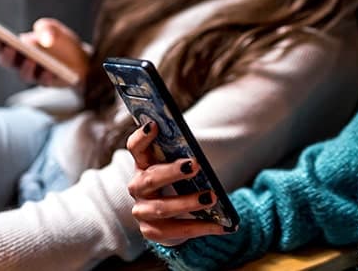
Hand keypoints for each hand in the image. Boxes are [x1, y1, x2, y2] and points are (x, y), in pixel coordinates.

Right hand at [0, 17, 88, 86]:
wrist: (80, 59)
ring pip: (24, 74)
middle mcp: (21, 62)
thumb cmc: (61, 42)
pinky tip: (49, 71)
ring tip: (31, 59)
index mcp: (18, 46)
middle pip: (7, 62)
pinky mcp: (47, 82)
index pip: (1, 46)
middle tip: (11, 48)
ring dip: (26, 67)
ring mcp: (33, 74)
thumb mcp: (54, 29)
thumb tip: (44, 38)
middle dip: (7, 55)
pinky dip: (45, 76)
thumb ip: (46, 27)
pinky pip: (43, 82)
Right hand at [127, 122, 232, 245]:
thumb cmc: (179, 183)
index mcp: (143, 164)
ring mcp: (142, 211)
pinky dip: (201, 228)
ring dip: (187, 202)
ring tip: (211, 197)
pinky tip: (221, 226)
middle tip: (194, 165)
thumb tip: (199, 158)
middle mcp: (138, 187)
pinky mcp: (151, 231)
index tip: (154, 125)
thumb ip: (184, 158)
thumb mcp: (181, 167)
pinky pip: (176, 231)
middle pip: (150, 179)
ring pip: (162, 208)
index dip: (142, 137)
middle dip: (172, 172)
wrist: (175, 218)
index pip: (136, 148)